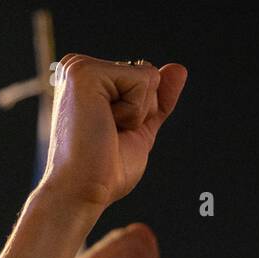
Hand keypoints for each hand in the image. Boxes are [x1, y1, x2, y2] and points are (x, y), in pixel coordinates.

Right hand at [38, 55, 186, 211]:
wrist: (83, 191)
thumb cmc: (104, 170)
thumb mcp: (140, 130)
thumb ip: (158, 100)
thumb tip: (179, 69)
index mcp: (89, 80)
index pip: (144, 79)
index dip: (142, 113)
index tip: (111, 134)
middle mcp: (79, 67)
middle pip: (148, 73)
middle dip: (142, 110)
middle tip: (108, 134)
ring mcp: (79, 67)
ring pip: (148, 75)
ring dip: (137, 113)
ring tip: (104, 129)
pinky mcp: (84, 72)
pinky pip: (142, 79)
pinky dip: (133, 111)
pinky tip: (104, 123)